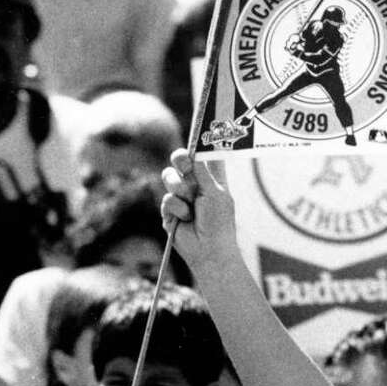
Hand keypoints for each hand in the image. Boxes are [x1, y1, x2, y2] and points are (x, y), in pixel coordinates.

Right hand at [160, 151, 238, 271]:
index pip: (203, 157)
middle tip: (184, 164)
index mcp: (211, 180)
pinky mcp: (170, 212)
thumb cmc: (219, 223)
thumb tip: (193, 151)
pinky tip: (185, 219)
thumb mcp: (215, 192)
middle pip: (180, 161)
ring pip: (169, 178)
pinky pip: (167, 199)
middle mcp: (195, 186)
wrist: (209, 251)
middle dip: (179, 159)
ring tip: (190, 204)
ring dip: (178, 188)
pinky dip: (177, 208)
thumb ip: (202, 171)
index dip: (198, 145)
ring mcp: (181, 198)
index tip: (195, 134)